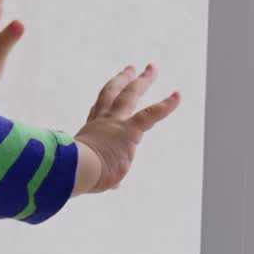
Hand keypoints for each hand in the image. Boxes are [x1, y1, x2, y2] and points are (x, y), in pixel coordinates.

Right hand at [74, 64, 180, 193]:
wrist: (75, 172)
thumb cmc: (77, 177)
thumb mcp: (91, 176)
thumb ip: (106, 178)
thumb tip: (114, 185)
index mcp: (90, 134)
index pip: (97, 113)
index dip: (104, 102)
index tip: (110, 91)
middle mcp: (101, 123)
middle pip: (111, 95)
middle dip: (122, 80)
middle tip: (131, 68)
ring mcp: (114, 124)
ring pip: (129, 95)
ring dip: (142, 81)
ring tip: (152, 68)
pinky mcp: (129, 130)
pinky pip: (151, 114)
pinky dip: (165, 105)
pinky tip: (177, 95)